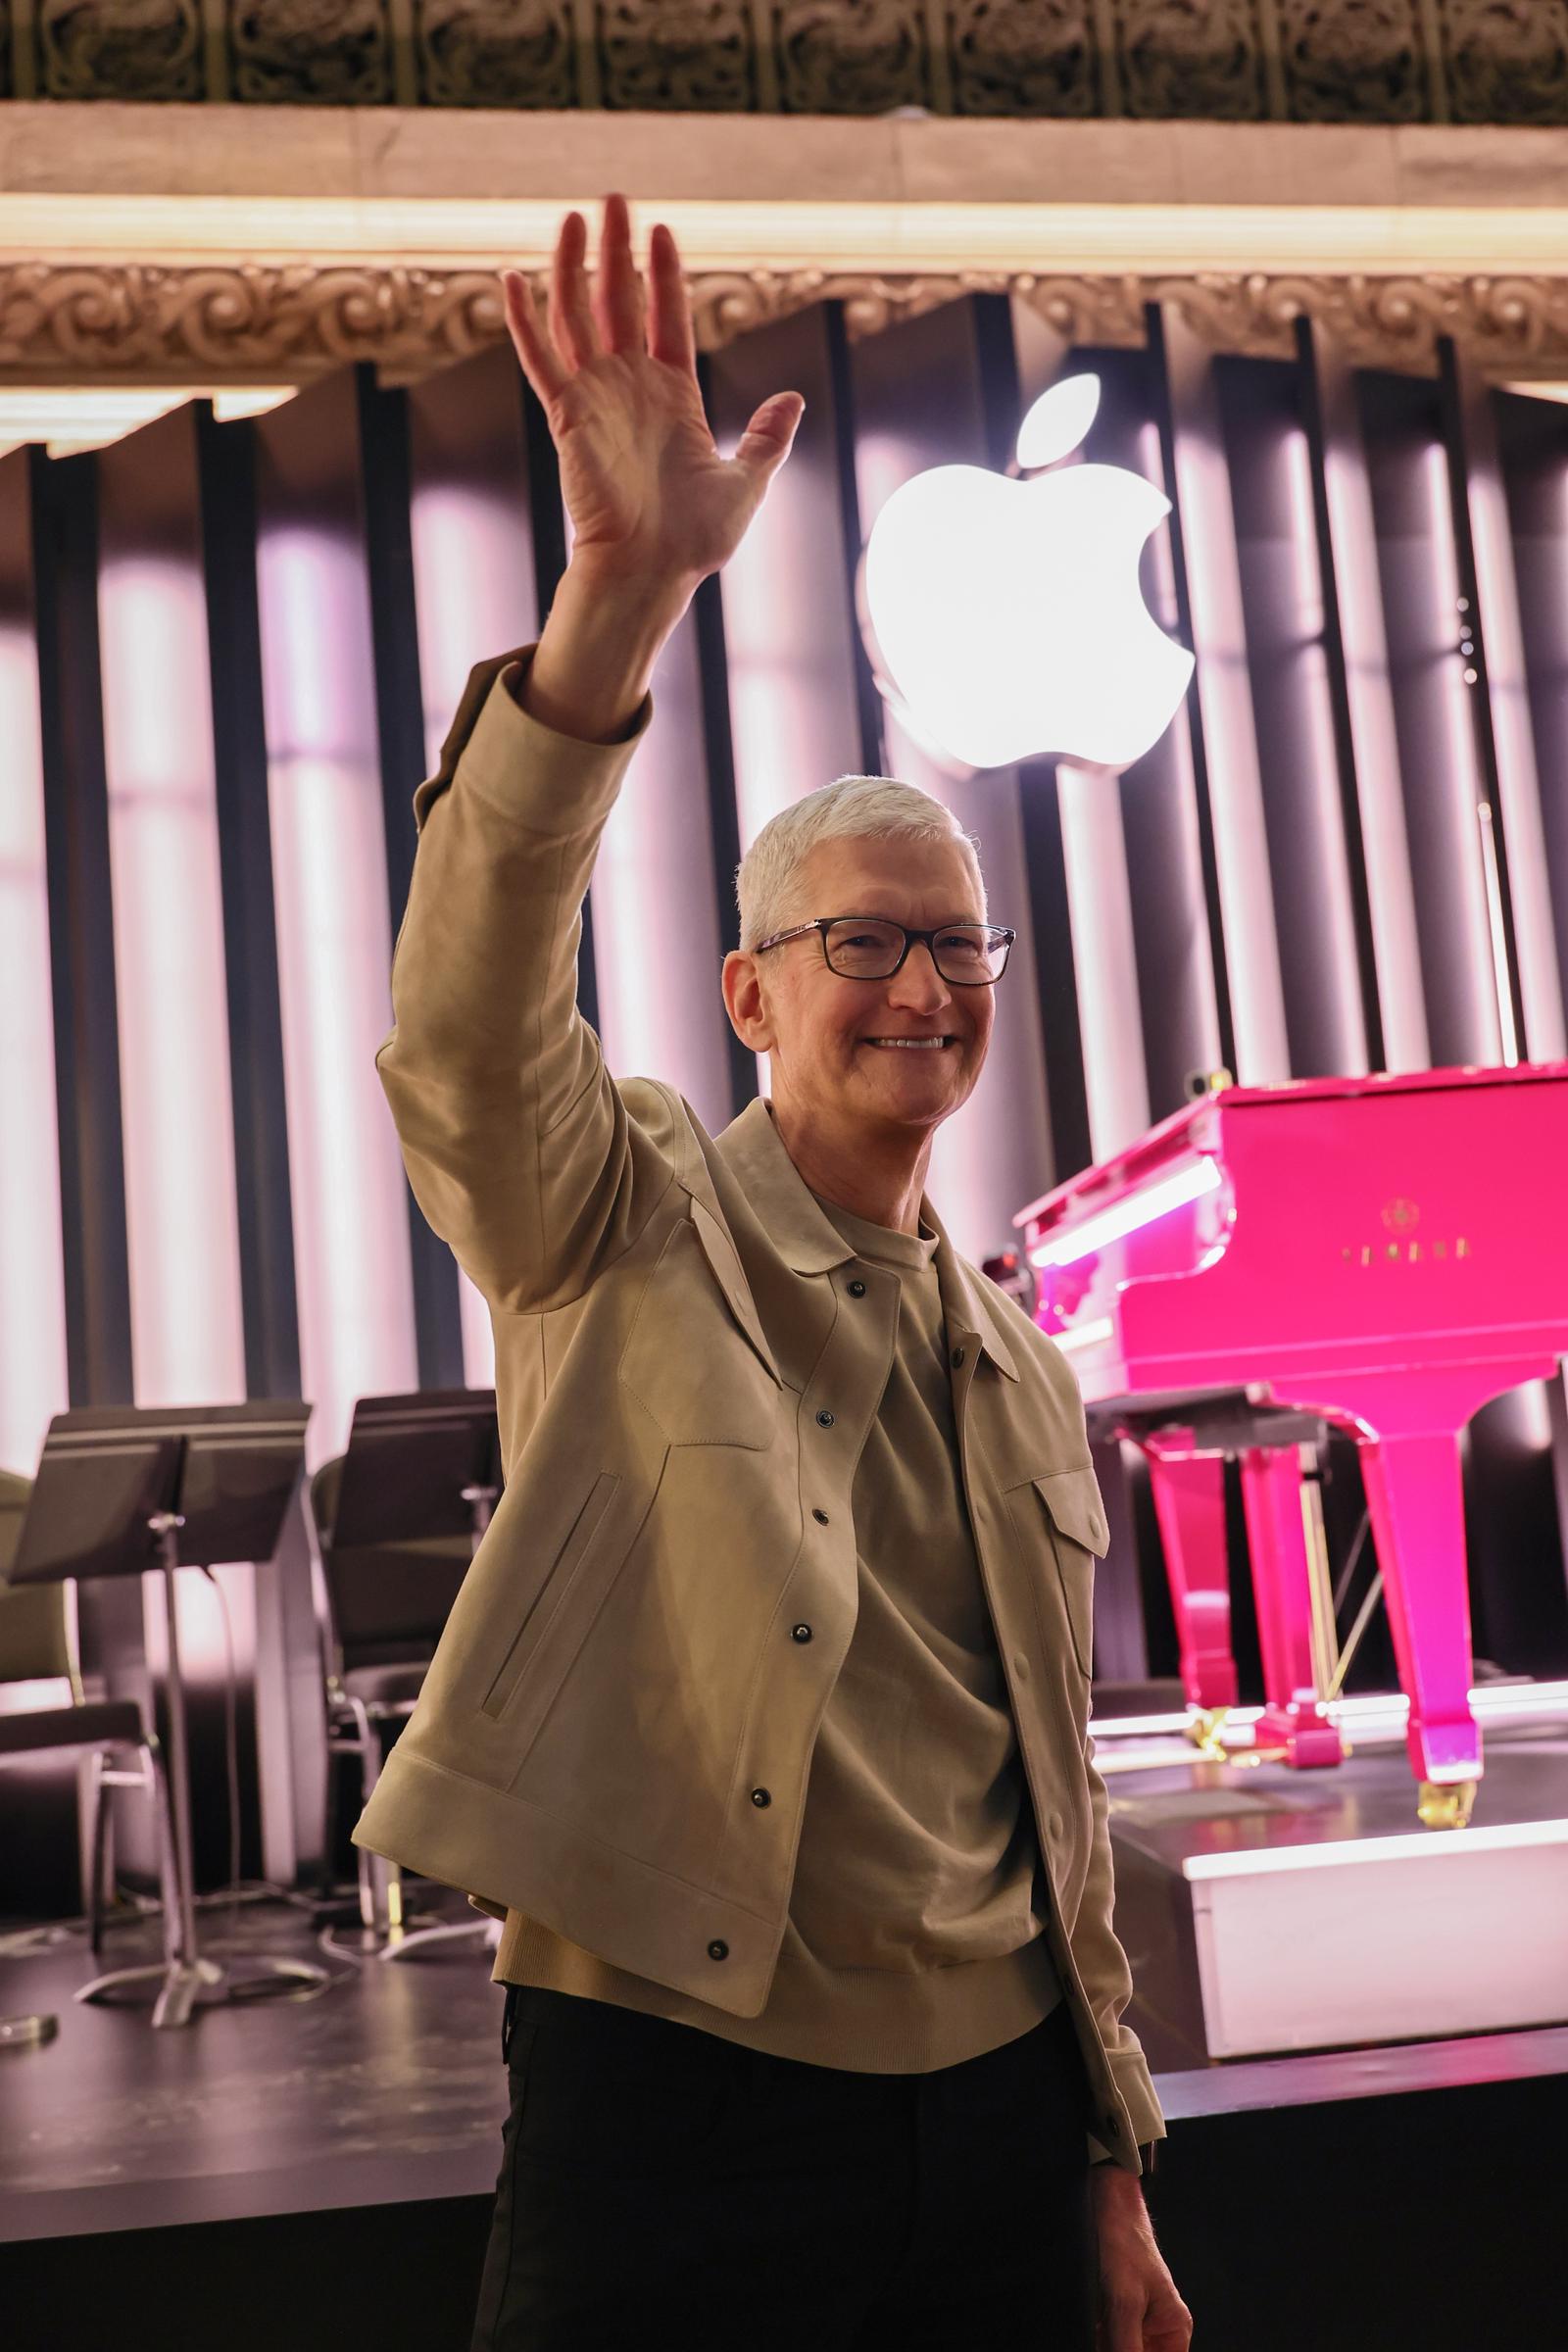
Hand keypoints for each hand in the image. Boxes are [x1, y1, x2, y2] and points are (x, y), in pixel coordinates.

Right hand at [501, 194, 803, 590]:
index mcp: (674, 397)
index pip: (666, 317)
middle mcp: (631, 389)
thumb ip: (767, 438)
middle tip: (612, 198)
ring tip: (572, 216)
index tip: (659, 229)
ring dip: (571, 265)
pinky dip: (523, 319)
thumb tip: (794, 399)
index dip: (663, 273)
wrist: (653, 571)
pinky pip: (540, 358)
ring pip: (577, 316)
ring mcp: (596, 398)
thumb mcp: (748, 481)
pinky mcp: (567, 414)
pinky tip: (510, 278)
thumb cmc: (696, 540)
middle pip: (618, 302)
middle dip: (615, 249)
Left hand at [1092, 2166, 1192, 2350]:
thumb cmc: (1125, 2246)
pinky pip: (1111, 2337)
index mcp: (1175, 2328)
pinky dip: (1102, 2335)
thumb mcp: (1125, 2303)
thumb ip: (1127, 2346)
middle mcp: (1161, 2328)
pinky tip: (1096, 2322)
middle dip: (1121, 2348)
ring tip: (1104, 2322)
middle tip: (1108, 2334)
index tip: (1122, 2348)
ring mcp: (1139, 2320)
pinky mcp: (1120, 2312)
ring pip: (1123, 2348)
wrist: (1109, 2207)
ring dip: (1109, 2342)